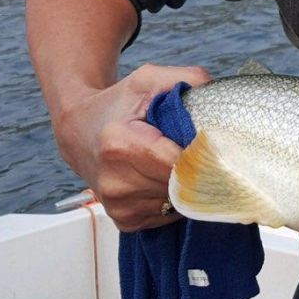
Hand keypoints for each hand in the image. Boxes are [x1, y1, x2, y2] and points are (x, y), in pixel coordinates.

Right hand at [55, 63, 210, 231]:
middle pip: (181, 184)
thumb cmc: (119, 105)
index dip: (201, 153)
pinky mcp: (124, 220)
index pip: (179, 163)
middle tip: (191, 149)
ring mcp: (118, 204)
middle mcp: (115, 180)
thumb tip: (218, 93)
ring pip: (178, 201)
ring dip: (183, 184)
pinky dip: (172, 198)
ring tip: (170, 161)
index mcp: (119, 144)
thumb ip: (188, 78)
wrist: (80, 131)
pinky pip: (168, 215)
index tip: (210, 143)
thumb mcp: (149, 80)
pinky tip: (160, 177)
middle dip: (195, 168)